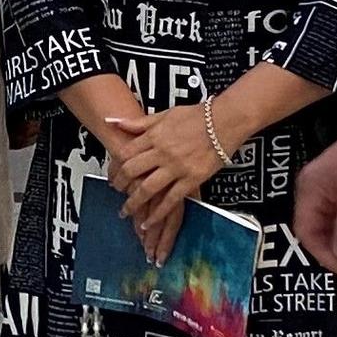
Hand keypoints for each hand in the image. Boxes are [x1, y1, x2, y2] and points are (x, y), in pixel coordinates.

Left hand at [100, 103, 222, 258]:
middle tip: (116, 190)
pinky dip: (158, 214)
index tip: (112, 173)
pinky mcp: (191, 179)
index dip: (115, 166)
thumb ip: (138, 123)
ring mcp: (176, 167)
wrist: (225, 121)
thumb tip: (113, 121)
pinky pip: (171, 200)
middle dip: (120, 184)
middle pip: (132, 172)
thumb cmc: (197, 116)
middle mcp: (162, 152)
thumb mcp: (164, 115)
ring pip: (147, 189)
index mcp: (154, 136)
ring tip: (126, 211)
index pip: (125, 153)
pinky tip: (149, 222)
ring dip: (133, 203)